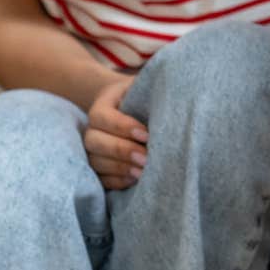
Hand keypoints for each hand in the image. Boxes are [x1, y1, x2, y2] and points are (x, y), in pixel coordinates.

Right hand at [83, 74, 149, 189]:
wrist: (129, 107)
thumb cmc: (143, 96)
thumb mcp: (145, 87)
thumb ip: (153, 90)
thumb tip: (178, 96)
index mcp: (101, 106)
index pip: (102, 117)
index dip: (122, 127)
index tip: (146, 134)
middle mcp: (92, 129)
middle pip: (94, 142)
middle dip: (121, 151)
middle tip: (146, 157)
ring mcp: (93, 151)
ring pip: (96, 162)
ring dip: (119, 169)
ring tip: (143, 173)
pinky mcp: (99, 169)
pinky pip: (101, 179)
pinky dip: (117, 181)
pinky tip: (135, 180)